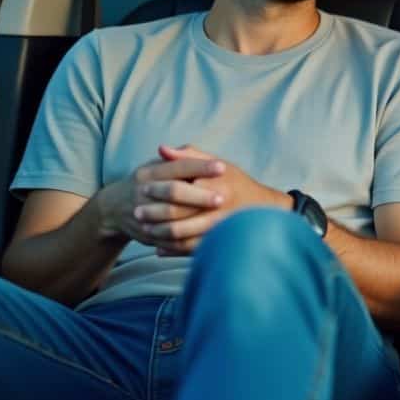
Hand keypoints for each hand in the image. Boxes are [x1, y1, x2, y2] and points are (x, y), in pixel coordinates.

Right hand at [98, 152, 225, 244]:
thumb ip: (179, 159)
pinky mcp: (146, 235)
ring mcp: (143, 215)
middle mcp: (143, 192)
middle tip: (222, 197)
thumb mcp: (157, 167)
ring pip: (170, 218)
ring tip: (218, 220)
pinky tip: (207, 238)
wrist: (113, 209)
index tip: (222, 168)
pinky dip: (188, 240)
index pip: (177, 167)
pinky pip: (169, 240)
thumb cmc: (146, 182)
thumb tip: (196, 151)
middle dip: (198, 195)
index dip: (200, 167)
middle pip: (173, 192)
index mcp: (149, 173)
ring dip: (194, 220)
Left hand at [137, 145, 288, 255]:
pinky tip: (159, 247)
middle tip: (137, 213)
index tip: (141, 189)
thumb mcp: (216, 163)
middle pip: (177, 213)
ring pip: (181, 235)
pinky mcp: (219, 242)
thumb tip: (162, 149)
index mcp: (217, 183)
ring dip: (160, 233)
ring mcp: (220, 227)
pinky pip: (190, 250)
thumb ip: (189, 156)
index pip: (180, 188)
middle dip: (154, 213)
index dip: (158, 190)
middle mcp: (220, 206)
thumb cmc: (236, 182)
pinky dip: (172, 249)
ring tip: (145, 229)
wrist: (262, 208)